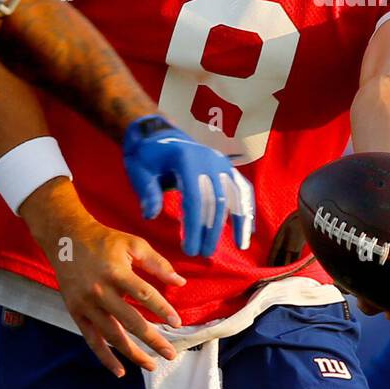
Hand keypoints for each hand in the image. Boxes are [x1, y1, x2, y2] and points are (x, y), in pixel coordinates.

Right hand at [21, 178, 186, 376]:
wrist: (66, 239)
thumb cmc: (105, 241)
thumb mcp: (133, 244)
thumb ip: (157, 263)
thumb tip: (180, 283)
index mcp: (116, 272)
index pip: (144, 294)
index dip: (161, 309)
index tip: (177, 323)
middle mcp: (100, 291)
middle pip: (130, 321)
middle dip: (152, 340)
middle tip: (171, 354)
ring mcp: (86, 304)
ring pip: (112, 335)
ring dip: (132, 354)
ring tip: (151, 366)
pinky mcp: (75, 312)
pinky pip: (91, 340)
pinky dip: (105, 357)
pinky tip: (120, 372)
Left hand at [123, 115, 254, 256]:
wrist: (159, 134)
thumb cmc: (147, 155)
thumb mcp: (139, 170)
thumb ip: (147, 192)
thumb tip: (150, 216)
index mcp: (187, 160)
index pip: (195, 199)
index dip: (194, 227)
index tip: (189, 250)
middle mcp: (210, 159)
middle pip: (218, 200)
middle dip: (213, 230)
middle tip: (204, 254)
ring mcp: (222, 162)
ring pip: (236, 195)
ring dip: (239, 221)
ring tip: (240, 245)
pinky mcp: (227, 167)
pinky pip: (243, 189)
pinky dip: (248, 207)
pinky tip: (250, 228)